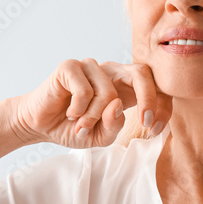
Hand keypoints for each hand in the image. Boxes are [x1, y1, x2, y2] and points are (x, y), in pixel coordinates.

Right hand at [10, 58, 172, 147]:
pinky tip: (70, 113)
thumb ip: (114, 125)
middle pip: (141, 73)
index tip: (155, 128)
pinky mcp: (70, 66)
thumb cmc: (73, 128)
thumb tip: (118, 105)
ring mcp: (90, 67)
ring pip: (109, 92)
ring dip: (95, 117)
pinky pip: (85, 89)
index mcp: (123, 87)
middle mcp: (110, 73)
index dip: (162, 104)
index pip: (154, 85)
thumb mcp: (101, 137)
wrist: (40, 126)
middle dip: (149, 99)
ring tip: (80, 126)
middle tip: (146, 123)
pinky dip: (78, 109)